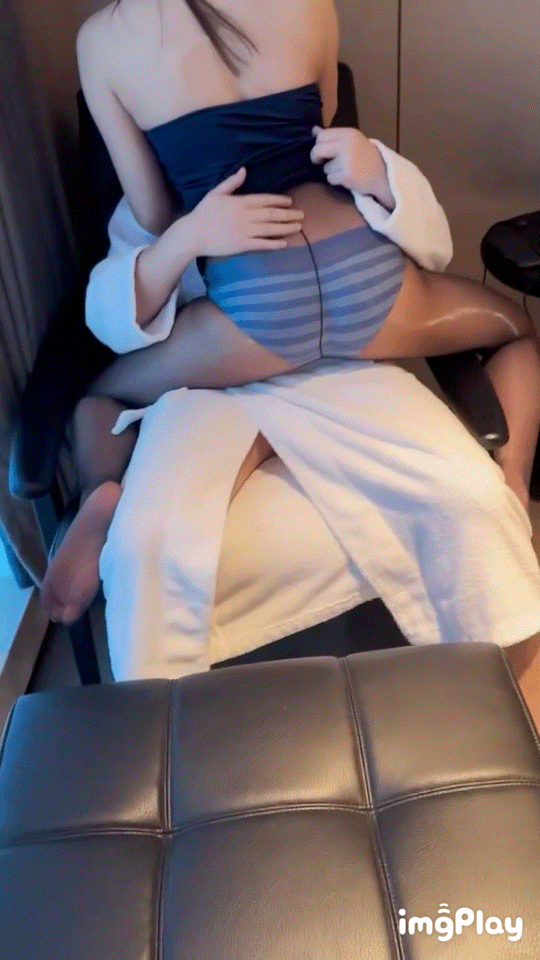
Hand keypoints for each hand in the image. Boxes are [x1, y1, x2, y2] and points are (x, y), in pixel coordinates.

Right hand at [188, 167, 304, 255]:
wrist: (193, 234)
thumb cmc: (203, 213)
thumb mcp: (216, 193)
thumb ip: (231, 182)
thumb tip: (244, 170)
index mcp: (240, 202)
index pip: (264, 200)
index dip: (279, 201)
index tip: (290, 202)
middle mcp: (246, 216)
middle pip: (271, 214)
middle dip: (288, 214)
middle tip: (302, 215)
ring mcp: (245, 231)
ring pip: (270, 229)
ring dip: (286, 228)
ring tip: (298, 227)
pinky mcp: (242, 245)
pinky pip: (261, 244)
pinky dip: (274, 244)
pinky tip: (284, 243)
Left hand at [310, 125, 388, 196]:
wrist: (383, 174)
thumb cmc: (365, 157)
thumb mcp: (351, 141)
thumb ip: (333, 136)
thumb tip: (314, 130)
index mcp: (348, 133)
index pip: (322, 136)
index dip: (319, 145)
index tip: (323, 151)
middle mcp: (347, 145)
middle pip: (318, 150)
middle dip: (316, 158)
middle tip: (322, 162)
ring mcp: (347, 161)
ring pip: (325, 168)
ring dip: (331, 171)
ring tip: (344, 170)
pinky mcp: (347, 176)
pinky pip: (330, 179)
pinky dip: (336, 181)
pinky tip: (347, 178)